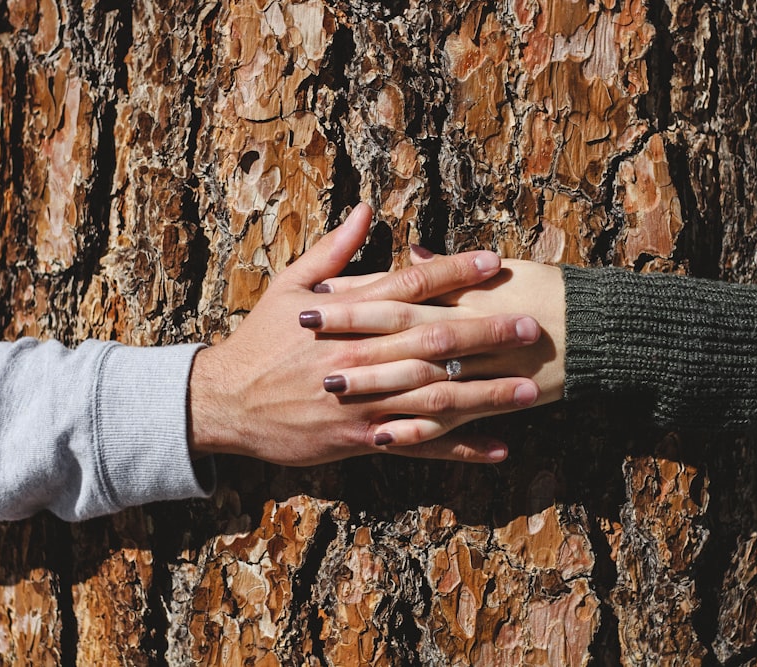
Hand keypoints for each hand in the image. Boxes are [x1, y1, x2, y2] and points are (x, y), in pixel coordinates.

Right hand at [187, 205, 541, 464]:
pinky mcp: (362, 439)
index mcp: (347, 315)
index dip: (454, 273)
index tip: (493, 264)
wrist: (226, 400)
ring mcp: (364, 402)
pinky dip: (459, 448)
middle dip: (485, 334)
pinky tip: (498, 448)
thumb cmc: (262, 339)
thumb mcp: (288, 286)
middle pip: (432, 343)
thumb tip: (364, 209)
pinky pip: (418, 445)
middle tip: (530, 327)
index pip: (409, 287)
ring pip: (434, 398)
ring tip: (530, 389)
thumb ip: (332, 251)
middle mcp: (361, 357)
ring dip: (485, 394)